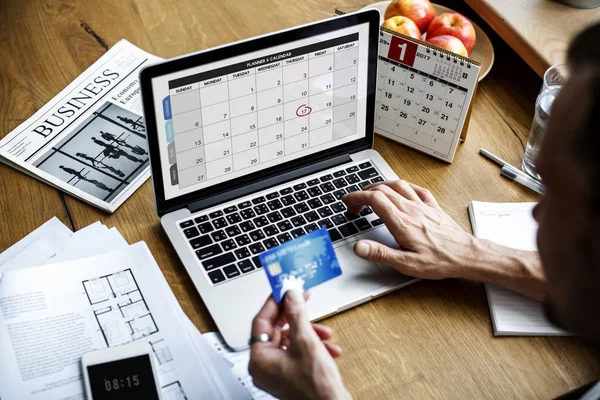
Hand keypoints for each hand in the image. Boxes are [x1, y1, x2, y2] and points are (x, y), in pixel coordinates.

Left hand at [249, 290, 350, 399]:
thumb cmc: (315, 388)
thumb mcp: (306, 341)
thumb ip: (296, 313)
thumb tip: (290, 295)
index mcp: (259, 359)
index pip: (261, 321)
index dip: (274, 303)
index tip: (284, 289)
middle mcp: (264, 367)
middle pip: (277, 330)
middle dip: (297, 318)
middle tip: (304, 301)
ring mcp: (277, 373)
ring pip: (291, 341)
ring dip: (310, 333)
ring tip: (325, 333)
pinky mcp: (290, 376)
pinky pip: (298, 353)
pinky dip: (313, 347)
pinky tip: (329, 349)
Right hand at [342, 180, 479, 279]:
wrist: (466, 256)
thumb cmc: (440, 261)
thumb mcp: (406, 264)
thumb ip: (380, 253)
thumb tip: (359, 247)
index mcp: (401, 223)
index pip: (374, 199)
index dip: (356, 197)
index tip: (347, 201)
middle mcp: (411, 210)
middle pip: (382, 190)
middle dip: (364, 193)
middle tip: (355, 204)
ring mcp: (423, 206)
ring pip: (398, 185)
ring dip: (381, 185)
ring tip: (372, 192)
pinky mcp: (433, 207)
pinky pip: (416, 189)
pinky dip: (403, 186)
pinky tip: (400, 190)